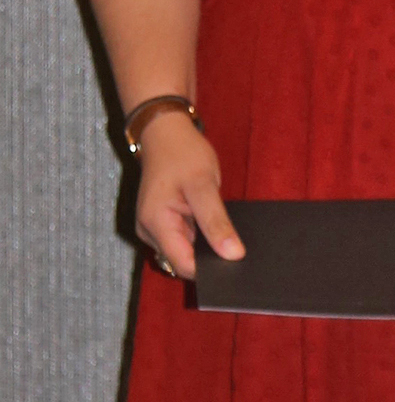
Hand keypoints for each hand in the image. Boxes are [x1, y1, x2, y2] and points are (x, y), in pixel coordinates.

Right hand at [135, 111, 242, 279]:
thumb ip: (216, 222)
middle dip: (209, 258)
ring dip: (206, 247)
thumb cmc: (182, 153)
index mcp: (155, 223)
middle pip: (183, 261)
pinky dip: (202, 237)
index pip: (184, 265)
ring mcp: (155, 228)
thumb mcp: (204, 185)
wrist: (165, 133)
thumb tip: (233, 254)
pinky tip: (217, 228)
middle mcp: (150, 231)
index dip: (210, 268)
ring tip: (228, 235)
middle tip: (237, 249)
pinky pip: (185, 240)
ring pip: (185, 252)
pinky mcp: (164, 224)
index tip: (236, 264)